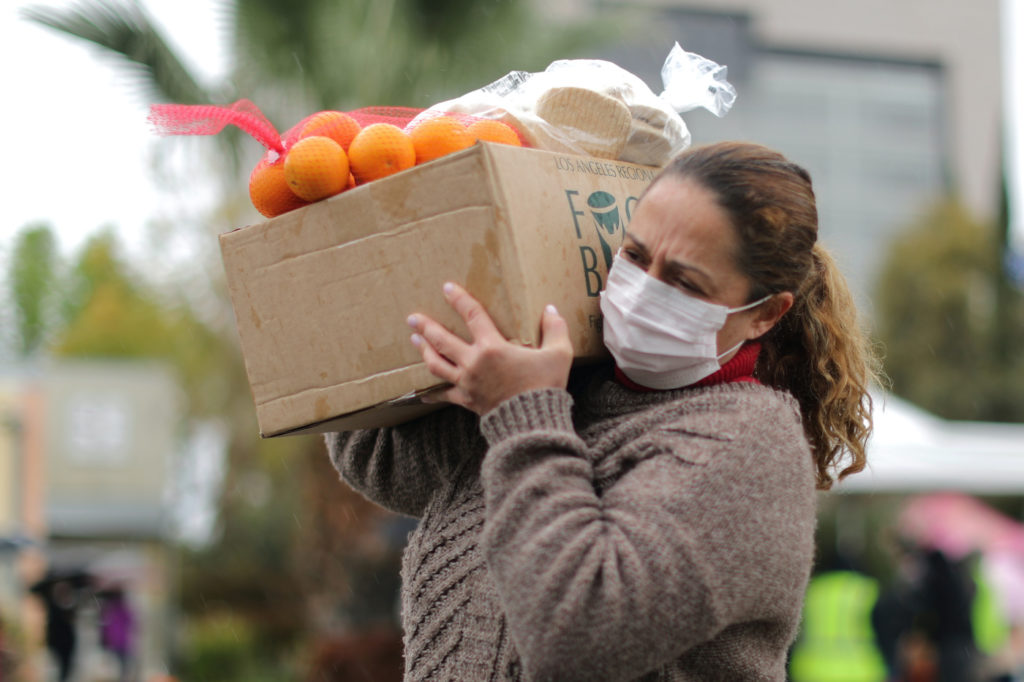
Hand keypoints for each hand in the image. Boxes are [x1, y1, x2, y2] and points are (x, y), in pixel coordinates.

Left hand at [407, 282, 573, 415]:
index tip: (447, 288)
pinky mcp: (467, 400)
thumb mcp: (558, 354)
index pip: (472, 315)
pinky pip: (445, 396)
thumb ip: (555, 329)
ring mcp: (467, 382)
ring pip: (437, 365)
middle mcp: (474, 362)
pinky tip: (422, 395)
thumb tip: (551, 310)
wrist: (533, 422)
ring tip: (415, 340)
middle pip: (443, 340)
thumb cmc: (545, 386)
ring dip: (424, 351)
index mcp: (493, 347)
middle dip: (426, 327)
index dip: (459, 299)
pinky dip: (432, 395)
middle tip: (413, 318)